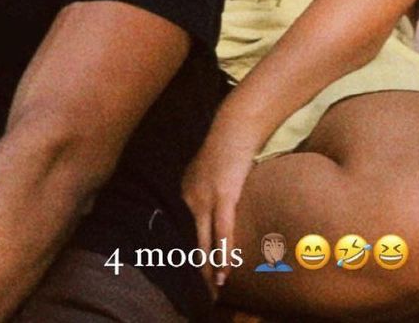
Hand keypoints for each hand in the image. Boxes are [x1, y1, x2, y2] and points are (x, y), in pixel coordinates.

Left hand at [182, 120, 258, 294]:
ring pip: (204, 243)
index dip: (186, 254)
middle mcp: (189, 197)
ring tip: (212, 290)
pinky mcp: (223, 197)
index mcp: (184, 192)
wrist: (234, 127)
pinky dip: (223, 255)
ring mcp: (205, 198)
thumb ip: (205, 192)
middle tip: (198, 292)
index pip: (183, 231)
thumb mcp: (207, 172)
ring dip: (209, 269)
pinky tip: (224, 272)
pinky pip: (222, 234)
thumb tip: (212, 212)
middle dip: (194, 268)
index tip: (189, 274)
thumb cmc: (226, 147)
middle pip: (190, 241)